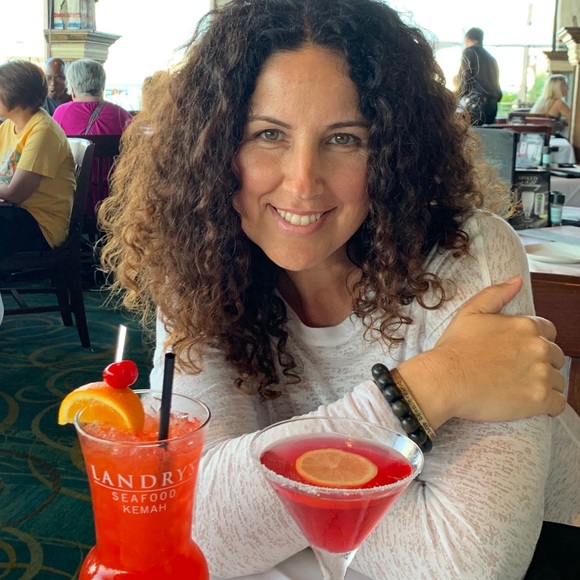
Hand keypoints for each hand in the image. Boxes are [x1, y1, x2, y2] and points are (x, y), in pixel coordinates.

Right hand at [399, 276, 566, 427]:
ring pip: (557, 379)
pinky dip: (548, 405)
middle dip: (540, 363)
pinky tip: (529, 402)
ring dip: (543, 383)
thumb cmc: (454, 349)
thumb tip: (515, 281)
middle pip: (555, 356)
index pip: (548, 331)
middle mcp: (538, 347)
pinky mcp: (540, 399)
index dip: (532, 342)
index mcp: (525, 325)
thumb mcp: (470, 312)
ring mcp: (541, 373)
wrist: (445, 379)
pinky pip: (559, 403)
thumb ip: (496, 294)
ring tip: (518, 388)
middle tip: (515, 372)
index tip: (518, 352)